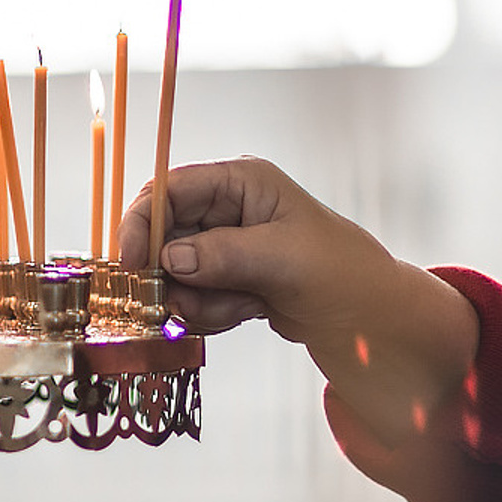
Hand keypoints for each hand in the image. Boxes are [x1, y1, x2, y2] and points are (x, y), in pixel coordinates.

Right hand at [117, 156, 476, 443]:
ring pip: (174, 274)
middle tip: (186, 304)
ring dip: (198, 300)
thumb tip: (170, 260)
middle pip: (162, 235)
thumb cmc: (340, 273)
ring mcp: (225, 245)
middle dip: (172, 275)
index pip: (170, 190)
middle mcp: (227, 208)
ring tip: (243, 305)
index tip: (131, 265)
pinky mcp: (227, 278)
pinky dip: (210, 313)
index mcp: (242, 182)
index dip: (142, 224)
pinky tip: (248, 312)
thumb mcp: (283, 259)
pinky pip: (192, 297)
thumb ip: (223, 255)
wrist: (371, 319)